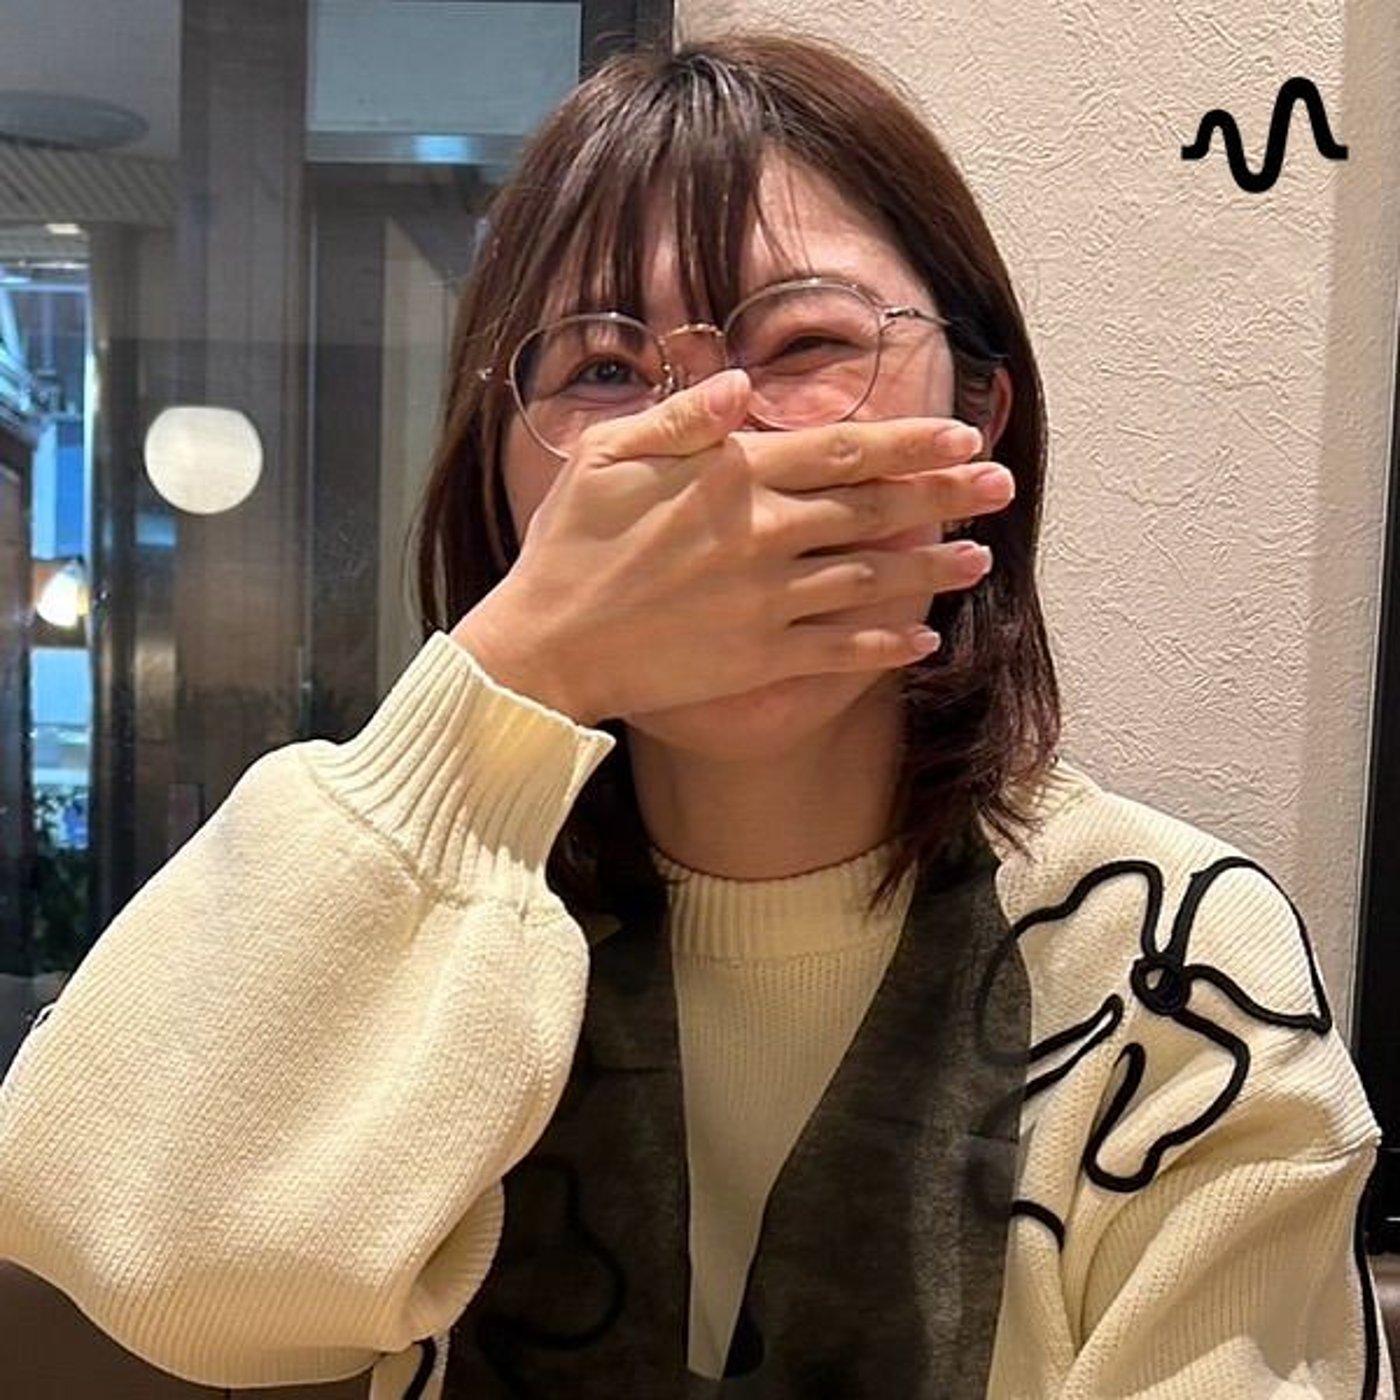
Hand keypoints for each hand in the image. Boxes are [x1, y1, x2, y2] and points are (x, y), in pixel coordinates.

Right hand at [451, 369, 1013, 725]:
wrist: (549, 645)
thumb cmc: (569, 543)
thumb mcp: (607, 455)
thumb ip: (681, 417)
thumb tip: (743, 380)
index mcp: (732, 478)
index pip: (841, 450)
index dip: (908, 442)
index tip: (960, 436)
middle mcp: (763, 536)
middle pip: (872, 509)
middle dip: (943, 495)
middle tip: (1000, 486)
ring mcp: (767, 603)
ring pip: (870, 580)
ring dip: (930, 569)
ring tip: (980, 559)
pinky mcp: (760, 659)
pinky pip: (838, 651)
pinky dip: (885, 646)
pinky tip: (923, 641)